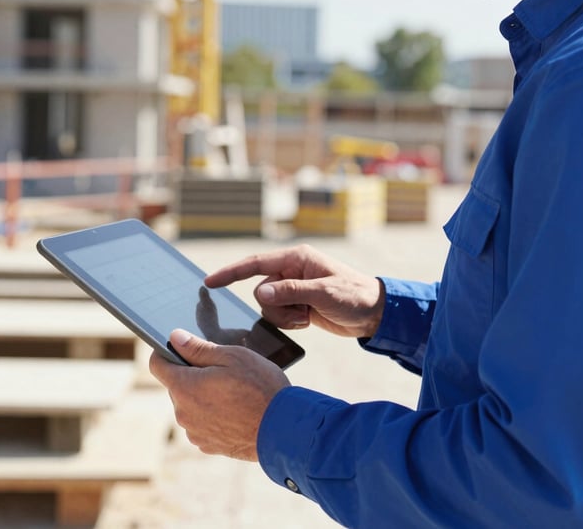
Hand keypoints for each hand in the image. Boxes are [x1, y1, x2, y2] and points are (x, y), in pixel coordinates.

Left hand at [149, 329, 288, 460]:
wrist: (282, 429)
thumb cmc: (259, 387)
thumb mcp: (232, 356)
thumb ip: (199, 348)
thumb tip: (174, 337)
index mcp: (184, 387)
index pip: (157, 364)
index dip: (166, 351)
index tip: (181, 346)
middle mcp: (183, 413)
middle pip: (177, 384)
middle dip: (193, 374)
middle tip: (223, 368)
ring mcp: (194, 432)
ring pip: (191, 404)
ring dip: (204, 395)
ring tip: (234, 390)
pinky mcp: (207, 445)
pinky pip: (202, 422)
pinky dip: (213, 414)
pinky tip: (236, 409)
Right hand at [204, 244, 384, 338]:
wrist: (373, 313)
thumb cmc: (353, 296)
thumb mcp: (324, 293)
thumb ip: (291, 292)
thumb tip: (261, 294)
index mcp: (296, 259)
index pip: (256, 264)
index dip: (231, 272)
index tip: (209, 281)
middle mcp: (291, 270)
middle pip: (261, 291)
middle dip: (277, 308)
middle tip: (302, 313)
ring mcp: (294, 287)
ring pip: (268, 306)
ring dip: (285, 317)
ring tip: (308, 317)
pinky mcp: (297, 303)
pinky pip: (278, 315)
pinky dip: (290, 323)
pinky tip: (309, 321)